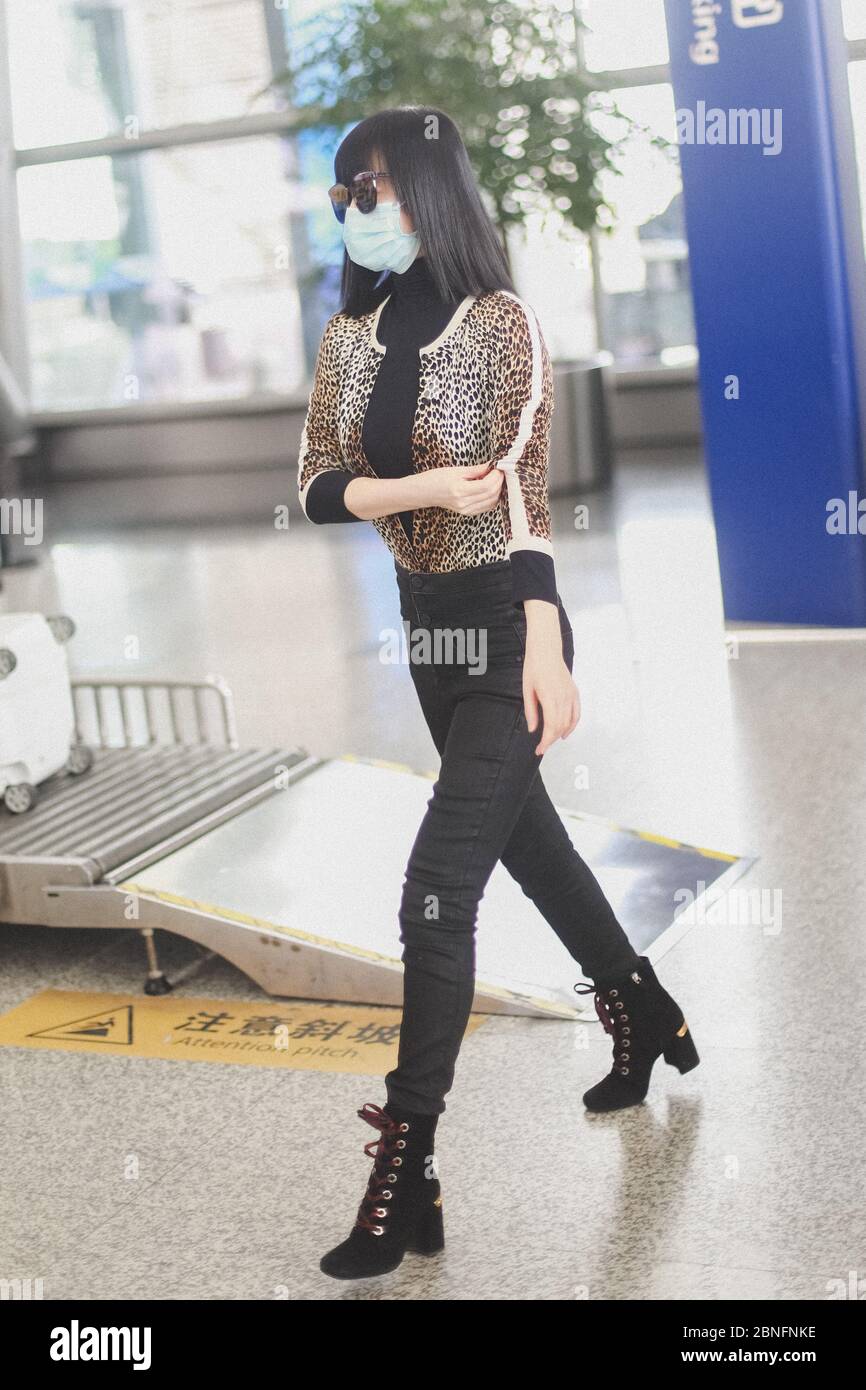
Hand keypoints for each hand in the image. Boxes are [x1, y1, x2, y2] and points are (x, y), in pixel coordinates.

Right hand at [414, 463, 503, 515]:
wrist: (424, 492)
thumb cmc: (436, 478)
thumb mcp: (456, 470)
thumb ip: (476, 469)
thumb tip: (491, 466)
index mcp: (460, 491)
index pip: (486, 485)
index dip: (496, 476)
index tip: (498, 467)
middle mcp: (464, 503)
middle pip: (491, 494)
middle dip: (499, 482)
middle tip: (499, 471)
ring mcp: (466, 510)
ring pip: (492, 501)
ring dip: (497, 489)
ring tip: (494, 478)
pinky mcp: (467, 513)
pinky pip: (487, 507)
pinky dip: (492, 497)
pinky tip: (489, 488)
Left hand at [522, 609, 580, 754]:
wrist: (546, 651)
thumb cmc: (534, 667)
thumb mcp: (527, 690)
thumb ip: (531, 712)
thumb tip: (533, 729)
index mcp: (550, 699)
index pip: (551, 728)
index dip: (546, 742)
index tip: (539, 750)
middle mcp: (563, 699)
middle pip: (560, 727)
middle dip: (551, 740)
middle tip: (542, 747)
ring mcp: (571, 696)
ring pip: (569, 722)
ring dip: (560, 734)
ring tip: (551, 740)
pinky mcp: (574, 692)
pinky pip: (577, 713)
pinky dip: (573, 725)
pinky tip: (566, 732)